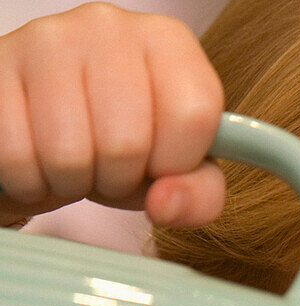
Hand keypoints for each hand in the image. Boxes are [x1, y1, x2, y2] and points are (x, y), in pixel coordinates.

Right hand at [0, 2, 225, 227]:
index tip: (159, 160)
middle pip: (127, 142)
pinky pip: (18, 157)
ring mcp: (47, 39)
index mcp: (167, 42)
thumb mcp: (173, 174)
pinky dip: (30, 178)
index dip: (175, 161)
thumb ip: (199, 194)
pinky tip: (38, 156)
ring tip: (75, 160)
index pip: (194, 113)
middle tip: (108, 164)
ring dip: (72, 180)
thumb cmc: (121, 147)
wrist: (47, 130)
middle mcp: (109, 25)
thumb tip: (167, 202)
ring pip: (69, 153)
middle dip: (118, 177)